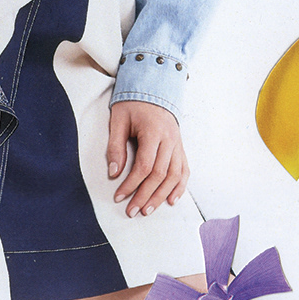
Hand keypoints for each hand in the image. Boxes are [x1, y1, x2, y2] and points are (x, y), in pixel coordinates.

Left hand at [107, 100, 188, 217]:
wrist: (154, 88)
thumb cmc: (133, 104)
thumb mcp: (118, 120)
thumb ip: (115, 146)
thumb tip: (114, 173)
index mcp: (154, 132)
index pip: (144, 166)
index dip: (131, 184)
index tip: (119, 196)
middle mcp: (170, 140)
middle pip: (160, 174)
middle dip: (145, 195)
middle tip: (133, 211)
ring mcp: (178, 144)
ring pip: (174, 175)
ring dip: (161, 196)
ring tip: (148, 210)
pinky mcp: (180, 147)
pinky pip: (184, 170)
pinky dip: (179, 187)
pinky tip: (172, 200)